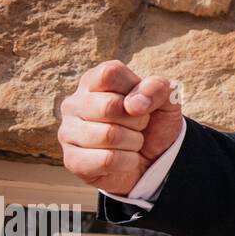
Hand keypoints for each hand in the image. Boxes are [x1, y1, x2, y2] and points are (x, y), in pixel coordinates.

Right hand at [58, 60, 183, 195]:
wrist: (154, 160)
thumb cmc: (153, 123)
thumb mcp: (166, 100)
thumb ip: (157, 89)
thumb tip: (134, 104)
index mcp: (94, 81)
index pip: (110, 73)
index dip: (136, 90)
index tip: (142, 103)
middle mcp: (74, 103)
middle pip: (109, 106)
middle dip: (137, 120)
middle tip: (139, 125)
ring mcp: (68, 132)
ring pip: (108, 135)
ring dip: (134, 142)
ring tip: (131, 142)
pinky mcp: (72, 160)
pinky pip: (107, 160)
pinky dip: (128, 161)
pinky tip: (125, 159)